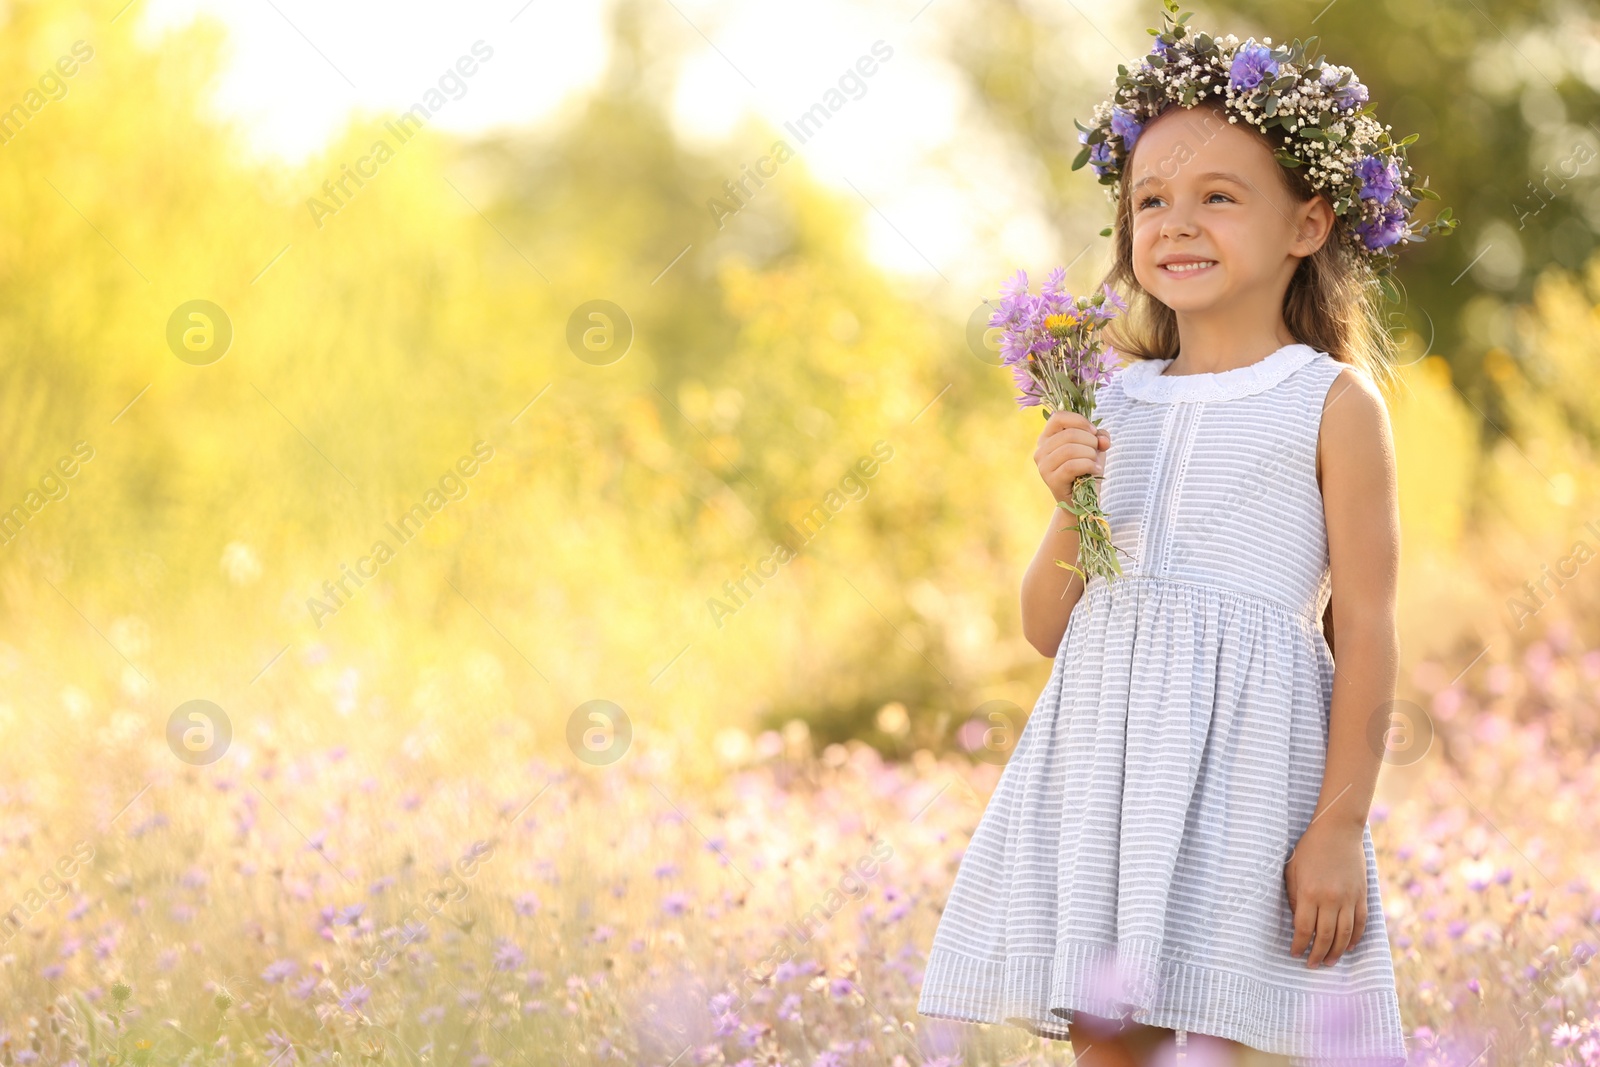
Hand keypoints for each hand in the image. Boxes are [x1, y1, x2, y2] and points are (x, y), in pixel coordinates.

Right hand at [1033, 411, 1109, 503]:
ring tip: (1095, 462)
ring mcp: (1043, 466)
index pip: (1058, 417)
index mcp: (1047, 438)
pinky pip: (1071, 466)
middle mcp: (1041, 450)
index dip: (1079, 421)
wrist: (1083, 500)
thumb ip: (1099, 436)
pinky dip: (1089, 465)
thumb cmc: (1086, 469)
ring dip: (1090, 454)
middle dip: (1090, 441)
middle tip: (1097, 452)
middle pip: (1069, 434)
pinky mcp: (1051, 480)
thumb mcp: (1094, 447)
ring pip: (1070, 449)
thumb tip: (1102, 439)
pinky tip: (1095, 470)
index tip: (1093, 432)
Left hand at [1284, 820, 1367, 967]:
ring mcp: (1349, 898)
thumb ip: (1295, 897)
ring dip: (1336, 951)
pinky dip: (1355, 938)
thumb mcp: (1293, 870)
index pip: (1304, 929)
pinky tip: (1347, 947)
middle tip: (1312, 965)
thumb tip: (1298, 921)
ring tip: (1329, 962)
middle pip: (1325, 936)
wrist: (1338, 831)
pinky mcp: (1362, 895)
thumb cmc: (1309, 849)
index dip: (1300, 945)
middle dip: (1317, 954)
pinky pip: (1360, 923)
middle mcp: (1331, 899)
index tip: (1295, 953)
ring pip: (1344, 934)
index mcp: (1310, 893)